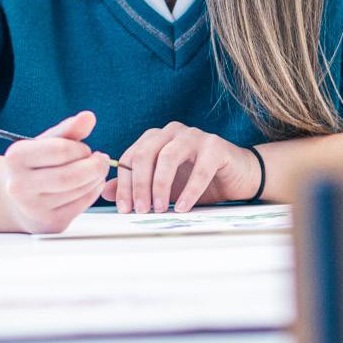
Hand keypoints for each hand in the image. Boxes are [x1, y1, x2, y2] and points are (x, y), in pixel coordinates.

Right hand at [2, 111, 110, 233]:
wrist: (15, 197)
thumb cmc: (34, 165)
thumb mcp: (47, 142)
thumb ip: (69, 130)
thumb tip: (89, 117)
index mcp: (16, 157)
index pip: (61, 150)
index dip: (81, 149)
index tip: (85, 149)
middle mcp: (19, 185)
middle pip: (71, 176)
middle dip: (94, 166)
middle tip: (102, 160)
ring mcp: (32, 208)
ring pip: (78, 191)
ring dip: (96, 178)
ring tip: (95, 171)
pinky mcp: (48, 223)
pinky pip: (81, 206)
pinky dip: (93, 192)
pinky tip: (90, 185)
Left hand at [103, 122, 260, 213]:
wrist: (238, 177)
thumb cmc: (198, 181)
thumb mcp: (164, 187)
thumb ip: (135, 186)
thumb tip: (105, 191)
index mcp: (156, 139)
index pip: (131, 157)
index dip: (124, 183)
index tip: (123, 209)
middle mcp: (172, 132)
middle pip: (146, 152)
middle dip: (139, 184)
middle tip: (140, 210)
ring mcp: (195, 136)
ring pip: (168, 156)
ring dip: (160, 185)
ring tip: (160, 209)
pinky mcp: (216, 146)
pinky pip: (199, 168)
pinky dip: (189, 190)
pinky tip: (182, 207)